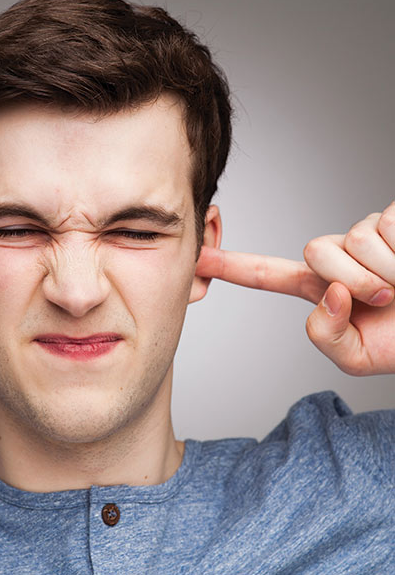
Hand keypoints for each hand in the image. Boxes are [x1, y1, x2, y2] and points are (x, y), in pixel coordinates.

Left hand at [196, 202, 394, 375]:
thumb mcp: (362, 358)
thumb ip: (328, 338)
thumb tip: (325, 294)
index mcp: (324, 289)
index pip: (270, 274)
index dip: (233, 267)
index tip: (199, 257)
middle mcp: (341, 256)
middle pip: (314, 251)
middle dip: (353, 280)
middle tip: (387, 299)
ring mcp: (368, 234)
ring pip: (353, 240)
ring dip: (387, 273)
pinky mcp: (394, 217)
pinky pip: (387, 229)